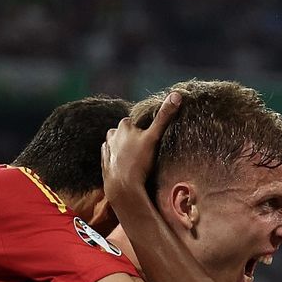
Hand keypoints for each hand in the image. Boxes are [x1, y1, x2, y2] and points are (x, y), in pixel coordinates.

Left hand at [102, 91, 181, 205]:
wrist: (123, 187)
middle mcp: (112, 135)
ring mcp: (107, 149)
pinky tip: (128, 168)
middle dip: (134, 139)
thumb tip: (177, 94)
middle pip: (126, 133)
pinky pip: (113, 158)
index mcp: (123, 126)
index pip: (136, 122)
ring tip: (137, 161)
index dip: (144, 130)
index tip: (150, 139)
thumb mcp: (154, 137)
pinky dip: (119, 160)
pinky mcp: (104, 163)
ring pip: (118, 145)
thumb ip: (164, 116)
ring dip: (126, 149)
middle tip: (145, 151)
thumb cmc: (139, 161)